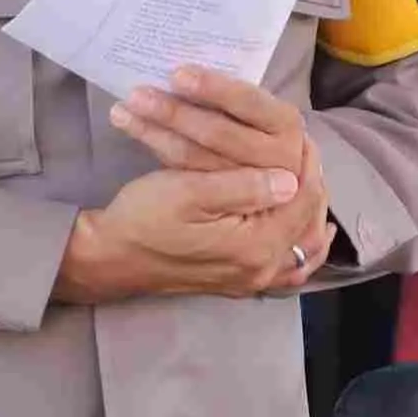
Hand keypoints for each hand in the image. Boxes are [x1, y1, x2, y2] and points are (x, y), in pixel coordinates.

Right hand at [59, 68, 332, 302]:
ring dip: (309, 211)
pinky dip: (298, 243)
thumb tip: (290, 180)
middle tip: (308, 149)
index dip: (307, 163)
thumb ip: (244, 187)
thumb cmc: (143, 219)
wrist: (107, 256)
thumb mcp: (189, 192)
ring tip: (308, 178)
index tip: (304, 135)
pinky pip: (287, 267)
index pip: (303, 199)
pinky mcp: (237, 281)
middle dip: (310, 182)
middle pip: (308, 222)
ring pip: (302, 246)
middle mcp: (260, 270)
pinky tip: (305, 227)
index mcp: (254, 247)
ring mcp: (250, 281)